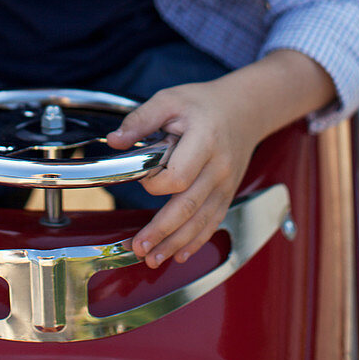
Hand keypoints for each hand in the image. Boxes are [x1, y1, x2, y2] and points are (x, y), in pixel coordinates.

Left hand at [106, 76, 256, 269]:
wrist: (244, 109)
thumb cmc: (203, 104)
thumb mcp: (170, 100)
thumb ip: (140, 120)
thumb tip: (114, 141)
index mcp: (205, 141)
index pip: (178, 176)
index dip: (155, 183)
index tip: (142, 177)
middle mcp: (219, 167)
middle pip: (189, 207)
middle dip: (162, 231)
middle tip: (139, 247)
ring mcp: (226, 184)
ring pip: (201, 222)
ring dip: (175, 243)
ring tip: (152, 259)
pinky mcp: (227, 194)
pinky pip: (213, 222)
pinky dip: (196, 242)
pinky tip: (179, 254)